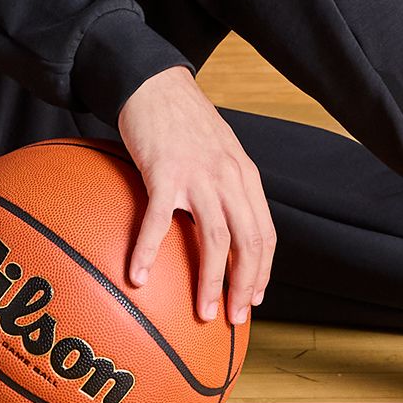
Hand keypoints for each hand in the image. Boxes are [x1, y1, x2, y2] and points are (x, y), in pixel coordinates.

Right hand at [115, 65, 274, 325]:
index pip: (265, 231)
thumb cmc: (182, 122)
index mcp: (244, 175)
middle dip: (244, 285)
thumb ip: (225, 187)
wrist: (155, 83)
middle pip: (248, 241)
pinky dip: (149, 250)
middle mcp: (229, 176)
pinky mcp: (164, 170)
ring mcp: (198, 174)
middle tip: (234, 319)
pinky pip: (158, 218)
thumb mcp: (218, 152)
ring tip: (203, 312)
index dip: (263, 269)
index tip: (253, 299)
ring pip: (216, 237)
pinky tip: (137, 276)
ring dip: (212, 280)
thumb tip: (222, 231)